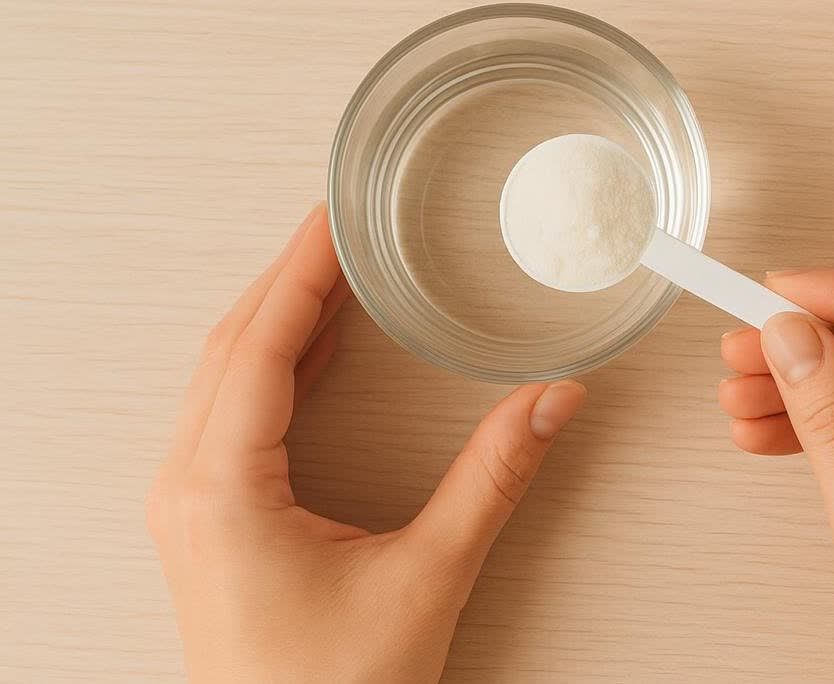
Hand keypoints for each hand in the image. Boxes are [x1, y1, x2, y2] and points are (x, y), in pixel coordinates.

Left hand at [146, 204, 586, 682]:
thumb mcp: (427, 577)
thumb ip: (494, 479)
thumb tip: (553, 399)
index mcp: (224, 488)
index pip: (258, 344)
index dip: (302, 270)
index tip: (335, 214)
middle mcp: (190, 487)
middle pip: (231, 346)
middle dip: (291, 278)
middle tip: (344, 223)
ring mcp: (191, 507)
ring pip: (223, 379)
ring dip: (279, 318)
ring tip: (337, 270)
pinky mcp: (210, 524)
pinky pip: (228, 416)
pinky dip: (272, 366)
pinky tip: (317, 351)